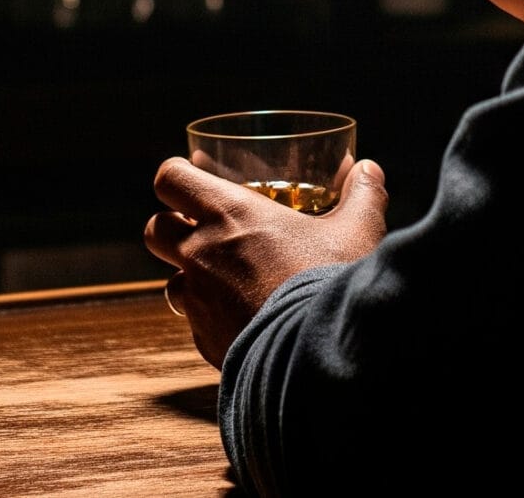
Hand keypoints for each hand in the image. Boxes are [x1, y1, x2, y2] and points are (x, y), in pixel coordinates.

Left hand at [145, 157, 389, 367]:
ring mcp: (197, 300)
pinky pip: (193, 321)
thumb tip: (369, 170)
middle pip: (154, 228)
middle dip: (171, 226)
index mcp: (227, 214)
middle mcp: (199, 254)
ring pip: (169, 279)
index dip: (176, 176)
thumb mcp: (356, 231)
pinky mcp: (204, 338)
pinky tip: (242, 316)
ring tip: (224, 278)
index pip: (169, 179)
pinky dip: (209, 315)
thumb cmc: (329, 281)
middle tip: (201, 228)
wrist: (317, 353)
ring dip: (188, 276)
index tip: (192, 178)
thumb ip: (362, 196)